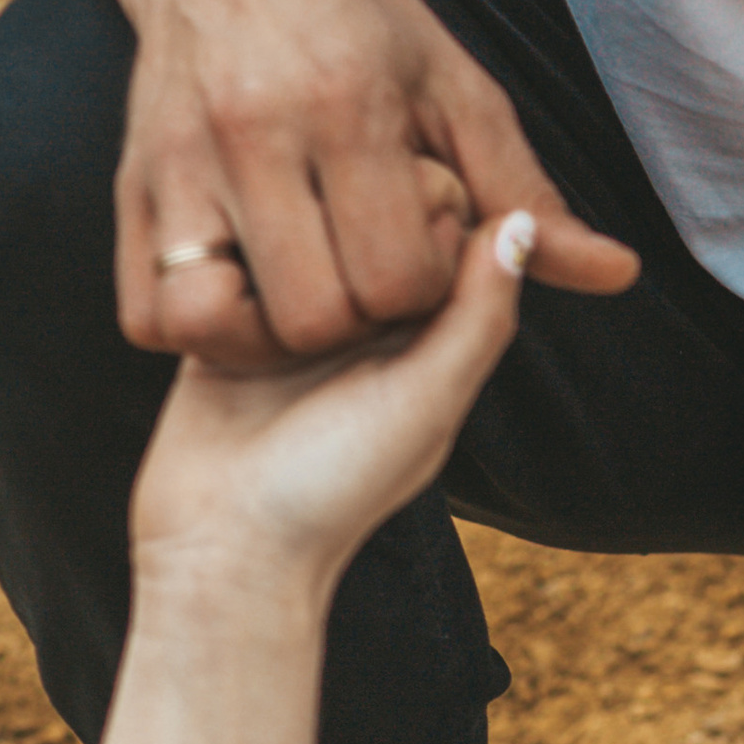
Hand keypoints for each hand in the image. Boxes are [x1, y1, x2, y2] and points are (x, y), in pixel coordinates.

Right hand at [114, 0, 638, 368]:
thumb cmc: (355, 17)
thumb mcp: (456, 87)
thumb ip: (526, 192)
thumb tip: (619, 276)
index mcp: (352, 108)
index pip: (403, 275)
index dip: (425, 283)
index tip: (420, 240)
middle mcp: (258, 134)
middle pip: (320, 315)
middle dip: (357, 315)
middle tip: (364, 265)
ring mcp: (181, 163)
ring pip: (229, 323)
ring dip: (278, 329)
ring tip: (309, 279)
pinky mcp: (130, 185)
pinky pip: (152, 315)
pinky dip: (200, 325)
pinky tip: (245, 286)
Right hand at [128, 206, 537, 591]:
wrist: (222, 546)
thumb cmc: (336, 487)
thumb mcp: (428, 400)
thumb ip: (478, 316)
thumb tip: (521, 221)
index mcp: (428, 330)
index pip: (445, 221)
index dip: (426, 198)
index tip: (398, 197)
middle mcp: (367, 315)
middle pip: (369, 207)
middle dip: (348, 200)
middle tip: (320, 212)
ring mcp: (296, 311)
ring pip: (299, 217)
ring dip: (281, 217)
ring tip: (268, 239)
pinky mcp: (228, 314)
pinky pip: (233, 249)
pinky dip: (230, 244)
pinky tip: (224, 251)